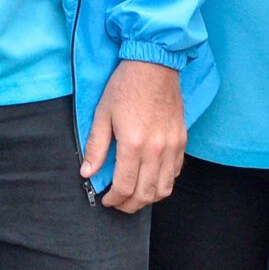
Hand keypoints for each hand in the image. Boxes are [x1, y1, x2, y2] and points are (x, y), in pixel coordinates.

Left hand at [82, 59, 185, 211]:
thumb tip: (87, 172)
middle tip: (118, 204)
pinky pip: (175, 172)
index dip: (114, 200)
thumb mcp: (102, 114)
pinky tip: (151, 178)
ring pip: (165, 188)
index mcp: (133, 144)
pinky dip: (164, 182)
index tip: (106, 201)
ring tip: (135, 196)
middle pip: (146, 193)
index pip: (125, 186)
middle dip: (130, 205)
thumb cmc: (125, 86)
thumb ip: (95, 147)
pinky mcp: (182, 140)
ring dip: (149, 198)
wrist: (154, 64)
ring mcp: (172, 146)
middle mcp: (156, 149)